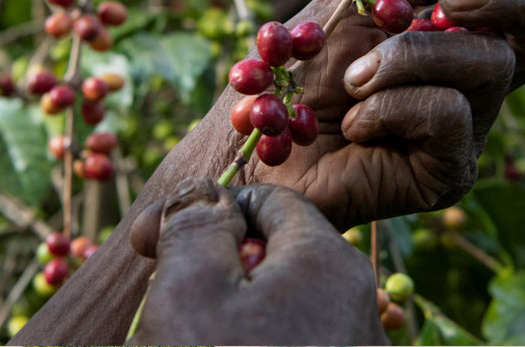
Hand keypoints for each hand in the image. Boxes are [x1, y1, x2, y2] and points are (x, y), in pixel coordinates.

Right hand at [126, 178, 385, 344]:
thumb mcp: (189, 292)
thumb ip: (198, 225)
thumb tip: (206, 193)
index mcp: (330, 264)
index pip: (273, 203)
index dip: (212, 217)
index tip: (164, 249)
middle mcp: (361, 305)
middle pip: (281, 258)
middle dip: (225, 271)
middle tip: (173, 308)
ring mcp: (357, 346)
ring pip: (290, 306)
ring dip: (240, 314)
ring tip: (197, 335)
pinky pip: (303, 338)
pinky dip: (265, 339)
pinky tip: (230, 346)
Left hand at [236, 0, 524, 228]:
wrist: (259, 144)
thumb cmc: (303, 70)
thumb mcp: (357, 2)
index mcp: (461, 37)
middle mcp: (477, 84)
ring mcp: (470, 130)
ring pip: (489, 66)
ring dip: (411, 57)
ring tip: (352, 79)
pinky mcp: (449, 172)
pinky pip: (450, 115)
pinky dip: (392, 105)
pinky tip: (355, 123)